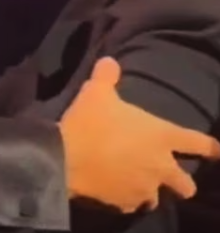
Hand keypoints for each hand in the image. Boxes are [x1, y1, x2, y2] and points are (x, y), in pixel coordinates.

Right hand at [60, 57, 219, 211]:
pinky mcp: (124, 204)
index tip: (217, 152)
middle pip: (187, 185)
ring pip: (157, 199)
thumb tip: (109, 61)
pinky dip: (124, 200)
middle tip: (167, 175)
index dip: (211, 148)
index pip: (200, 144)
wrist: (64, 158)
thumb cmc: (89, 123)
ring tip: (134, 184)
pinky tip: (112, 192)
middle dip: (181, 182)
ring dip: (149, 191)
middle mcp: (160, 167)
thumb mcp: (96, 93)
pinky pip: (130, 206)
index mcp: (161, 137)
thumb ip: (106, 77)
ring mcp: (144, 188)